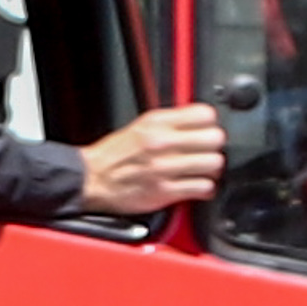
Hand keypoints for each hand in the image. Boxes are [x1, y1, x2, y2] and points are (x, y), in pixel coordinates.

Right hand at [71, 104, 229, 217]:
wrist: (92, 179)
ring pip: (213, 163)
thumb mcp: (141, 126)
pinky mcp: (166, 191)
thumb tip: (198, 119)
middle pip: (214, 138)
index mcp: (156, 123)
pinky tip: (197, 186)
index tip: (207, 129)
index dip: (210, 123)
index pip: (204, 114)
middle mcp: (162, 143)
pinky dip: (205, 188)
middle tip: (207, 151)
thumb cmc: (115, 155)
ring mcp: (165, 168)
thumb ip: (170, 122)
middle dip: (213, 146)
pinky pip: (203, 188)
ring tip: (203, 170)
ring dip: (211, 169)